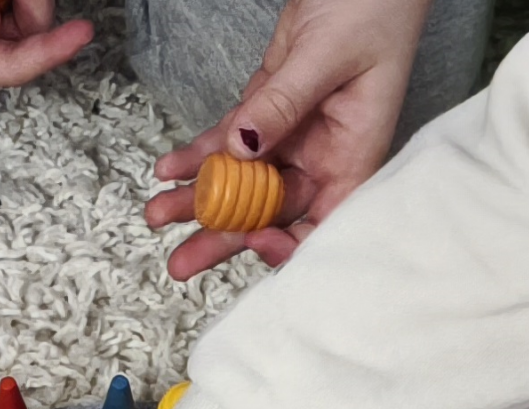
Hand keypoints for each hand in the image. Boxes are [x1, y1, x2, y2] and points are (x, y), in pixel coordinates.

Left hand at [145, 0, 431, 280]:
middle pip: (269, 210)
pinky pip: (228, 141)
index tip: (251, 239)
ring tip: (156, 214)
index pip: (323, 219)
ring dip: (198, 200)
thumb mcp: (327, 55)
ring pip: (241, 181)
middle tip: (181, 262)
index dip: (288, 241)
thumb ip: (284, 103)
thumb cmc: (372, 8)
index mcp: (353, 152)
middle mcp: (322, 153)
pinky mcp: (267, 110)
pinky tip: (167, 169)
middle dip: (223, 235)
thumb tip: (242, 149)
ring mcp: (292, 134)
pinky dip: (197, 156)